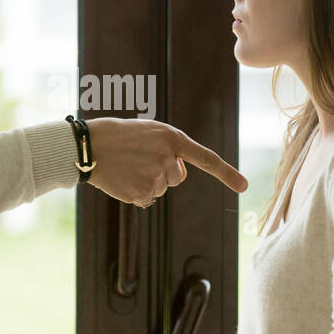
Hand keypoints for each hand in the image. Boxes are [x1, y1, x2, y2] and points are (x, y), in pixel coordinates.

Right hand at [83, 117, 247, 206]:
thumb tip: (179, 176)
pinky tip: (122, 179)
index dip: (227, 173)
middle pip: (176, 178)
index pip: (206, 158)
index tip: (244, 187)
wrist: (89, 145)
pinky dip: (135, 193)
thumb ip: (170, 149)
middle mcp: (168, 158)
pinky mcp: (142, 193)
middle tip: (138, 158)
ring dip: (146, 181)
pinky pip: (147, 200)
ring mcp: (155, 177)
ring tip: (126, 166)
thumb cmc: (118, 135)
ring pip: (161, 189)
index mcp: (172, 138)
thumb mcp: (150, 132)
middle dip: (162, 172)